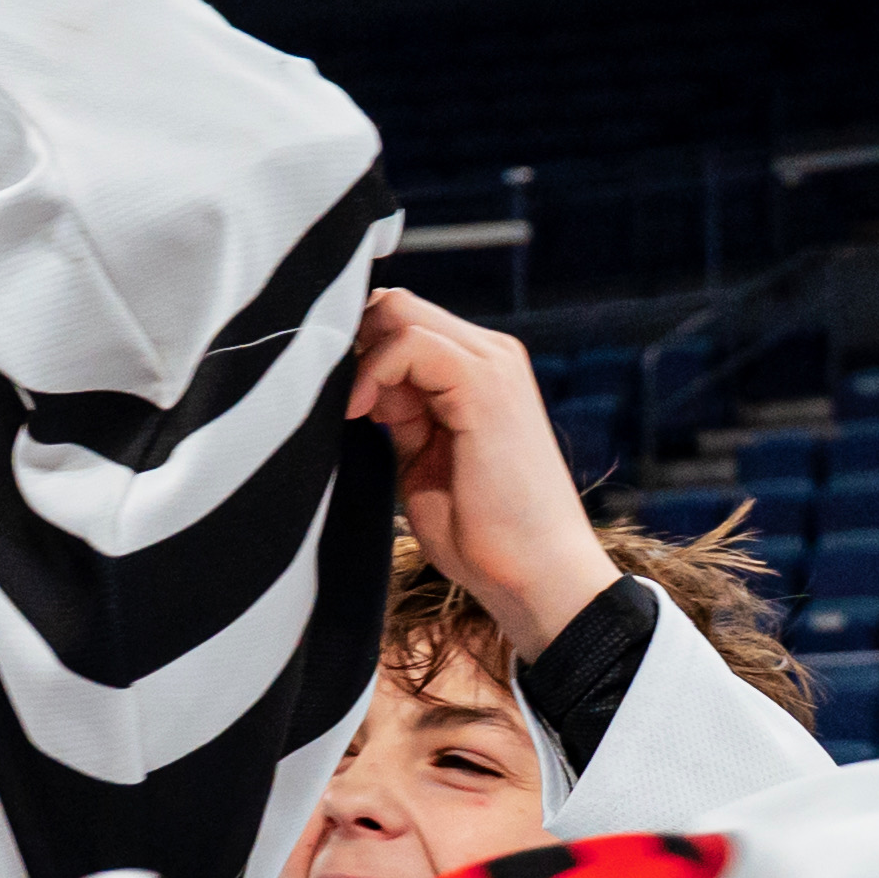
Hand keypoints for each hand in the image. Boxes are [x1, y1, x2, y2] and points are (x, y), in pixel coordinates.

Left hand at [345, 287, 612, 661]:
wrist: (534, 573)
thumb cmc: (481, 531)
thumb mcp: (423, 457)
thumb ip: (401, 412)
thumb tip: (363, 383)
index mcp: (477, 370)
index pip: (401, 319)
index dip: (360, 349)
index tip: (344, 403)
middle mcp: (489, 355)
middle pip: (397, 304)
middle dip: (356, 345)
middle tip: (348, 406)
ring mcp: (492, 364)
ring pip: (400, 311)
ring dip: (362, 358)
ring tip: (359, 415)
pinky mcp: (485, 383)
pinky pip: (409, 342)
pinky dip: (373, 370)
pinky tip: (365, 413)